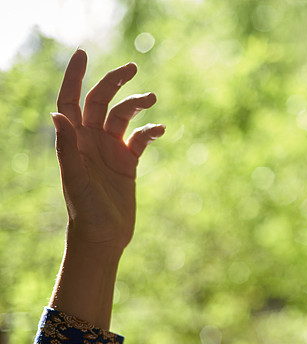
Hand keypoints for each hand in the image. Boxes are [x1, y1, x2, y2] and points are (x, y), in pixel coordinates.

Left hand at [48, 50, 163, 329]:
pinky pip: (139, 139)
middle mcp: (90, 142)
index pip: (70, 100)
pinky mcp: (127, 164)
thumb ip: (67, 147)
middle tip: (133, 69)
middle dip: (114, 82)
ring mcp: (110, 151)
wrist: (103, 238)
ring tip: (153, 98)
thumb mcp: (76, 180)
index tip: (83, 54)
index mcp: (74, 141)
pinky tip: (161, 130)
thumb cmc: (86, 213)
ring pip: (123, 117)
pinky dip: (150, 131)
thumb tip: (57, 114)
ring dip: (137, 105)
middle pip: (101, 102)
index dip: (74, 77)